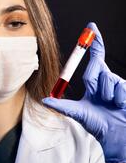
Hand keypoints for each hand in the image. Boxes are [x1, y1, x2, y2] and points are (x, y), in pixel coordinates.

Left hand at [42, 22, 125, 162]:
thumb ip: (61, 106)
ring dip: (105, 94)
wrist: (117, 135)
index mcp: (96, 82)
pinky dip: (116, 98)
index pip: (94, 58)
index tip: (91, 27)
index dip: (93, 43)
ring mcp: (119, 84)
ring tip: (108, 105)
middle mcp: (108, 80)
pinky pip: (118, 88)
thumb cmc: (99, 124)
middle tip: (96, 94)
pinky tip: (119, 106)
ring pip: (107, 78)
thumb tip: (44, 100)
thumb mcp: (77, 113)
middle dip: (95, 80)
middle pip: (98, 66)